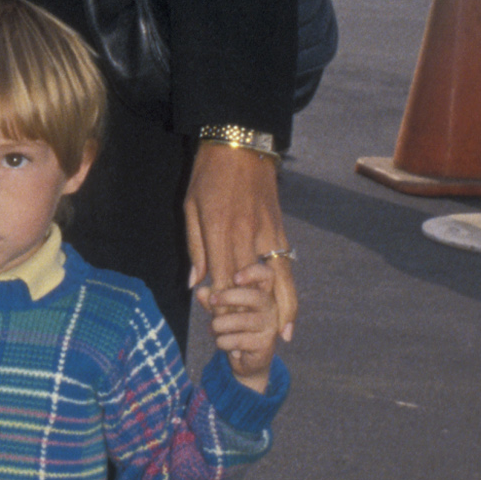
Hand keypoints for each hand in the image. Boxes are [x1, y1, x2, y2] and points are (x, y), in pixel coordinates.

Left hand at [186, 140, 296, 342]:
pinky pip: (287, 266)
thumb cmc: (208, 174)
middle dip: (247, 312)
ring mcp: (268, 233)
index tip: (217, 318)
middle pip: (249, 283)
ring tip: (284, 335)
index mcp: (220, 229)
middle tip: (247, 335)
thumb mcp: (190, 207)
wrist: (241, 144)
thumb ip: (194, 247)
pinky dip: (289, 289)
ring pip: (277, 279)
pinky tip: (290, 307)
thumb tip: (196, 283)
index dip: (219, 301)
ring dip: (281, 309)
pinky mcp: (280, 229)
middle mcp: (247, 234)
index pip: (220, 276)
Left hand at [205, 274, 280, 390]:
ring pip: (243, 320)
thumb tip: (201, 292)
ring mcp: (270, 326)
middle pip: (255, 297)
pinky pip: (239, 340)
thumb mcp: (220, 311)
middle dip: (230, 297)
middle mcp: (270, 307)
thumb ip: (212, 300)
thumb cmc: (233, 328)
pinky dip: (224, 341)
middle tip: (213, 301)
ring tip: (214, 328)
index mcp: (262, 293)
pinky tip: (222, 342)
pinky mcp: (266, 344)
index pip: (267, 275)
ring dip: (221, 324)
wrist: (246, 360)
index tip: (235, 278)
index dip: (253, 272)